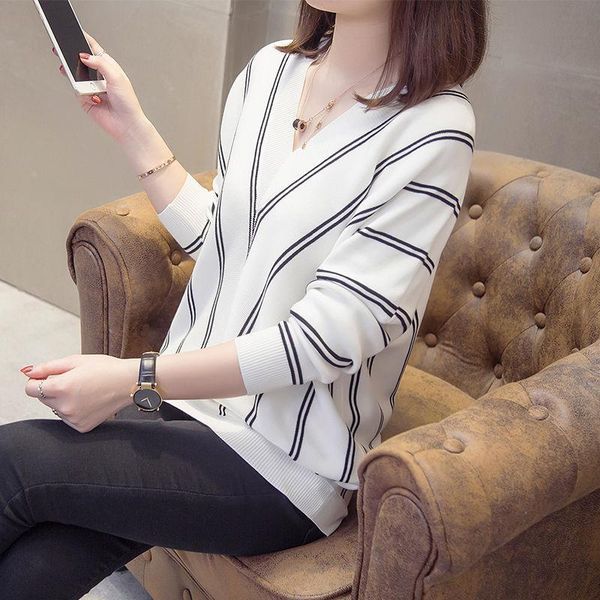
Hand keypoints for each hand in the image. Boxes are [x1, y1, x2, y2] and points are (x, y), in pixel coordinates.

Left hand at [22, 354, 137, 432]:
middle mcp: (65, 406)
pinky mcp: (81, 427)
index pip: (30, 389)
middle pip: (42, 399)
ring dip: (62, 400)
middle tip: (74, 381)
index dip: (37, 381)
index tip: (48, 377)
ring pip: (55, 408)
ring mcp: (73, 418)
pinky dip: (73, 410)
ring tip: (84, 391)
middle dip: (52, 389)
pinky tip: (88, 401)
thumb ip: (48, 367)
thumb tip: (28, 372)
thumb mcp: (76, 360)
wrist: (129, 383)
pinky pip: (67, 418)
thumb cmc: (106, 369)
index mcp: (61, 387)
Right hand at [52, 30, 149, 142]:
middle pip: (80, 61)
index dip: (84, 40)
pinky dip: (82, 93)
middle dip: (70, 55)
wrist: (126, 124)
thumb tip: (84, 56)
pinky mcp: (85, 99)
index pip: (94, 50)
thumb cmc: (127, 102)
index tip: (74, 30)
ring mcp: (91, 87)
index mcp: (109, 67)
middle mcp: (99, 76)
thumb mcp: (116, 77)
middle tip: (59, 48)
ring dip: (72, 73)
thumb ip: (100, 63)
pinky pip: (77, 91)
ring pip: (75, 75)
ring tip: (66, 67)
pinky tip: (93, 97)